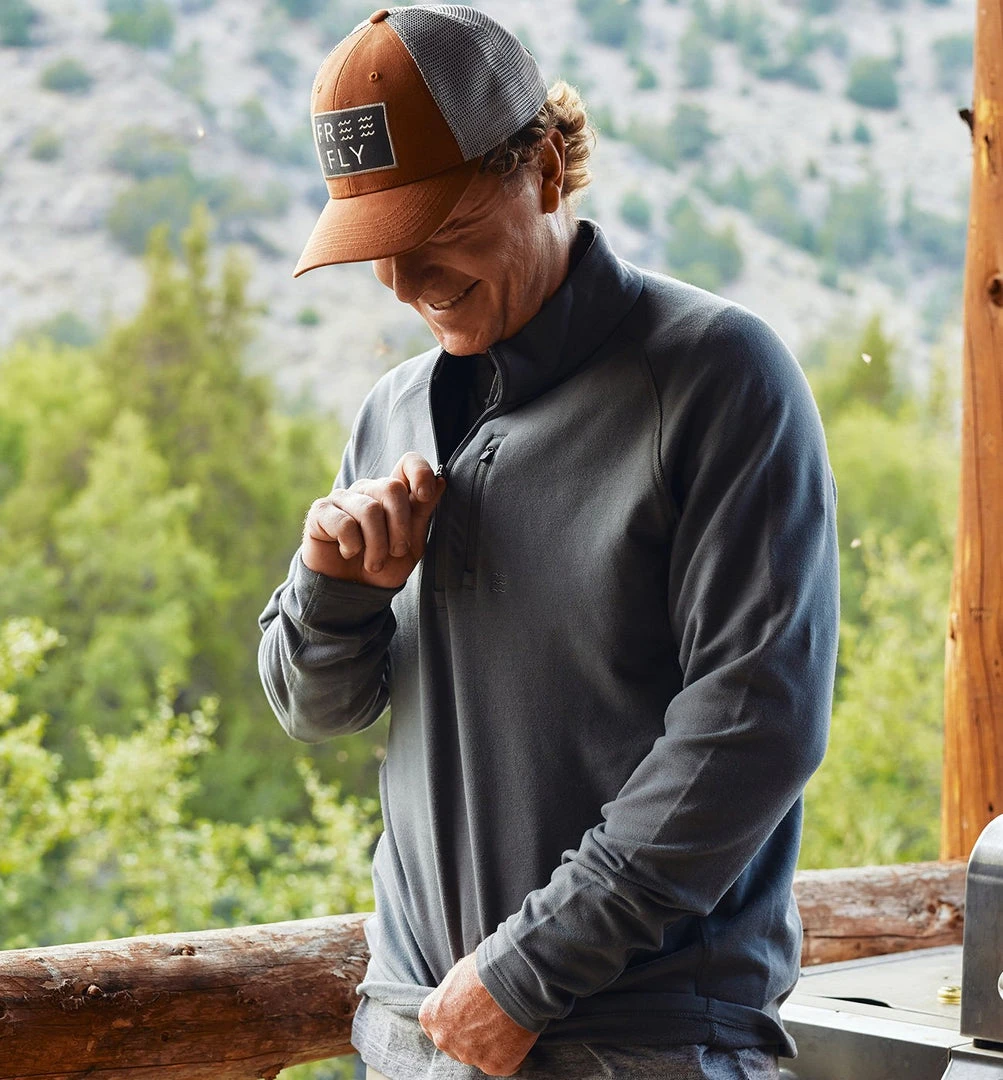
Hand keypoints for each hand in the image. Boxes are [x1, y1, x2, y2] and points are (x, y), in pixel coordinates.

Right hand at [302, 452, 445, 587]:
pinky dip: (352, 546)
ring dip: (376, 546)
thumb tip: (441, 481)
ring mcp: (343, 498)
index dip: (420, 473)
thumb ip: (422, 512)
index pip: (407, 463)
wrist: (352, 592)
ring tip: (373, 563)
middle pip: (392, 488)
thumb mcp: (412, 544)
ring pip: (370, 510)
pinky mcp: (320, 511)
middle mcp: (367, 490)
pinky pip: (344, 523)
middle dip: (400, 527)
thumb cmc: (383, 566)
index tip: (425, 496)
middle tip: (396, 552)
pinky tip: (347, 553)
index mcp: (392, 494)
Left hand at [418, 953, 539, 1075]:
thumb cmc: (485, 969)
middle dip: (469, 1033)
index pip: (435, 1027)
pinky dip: (511, 1051)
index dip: (452, 1020)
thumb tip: (458, 998)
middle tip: (489, 1016)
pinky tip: (517, 1031)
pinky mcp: (494, 1065)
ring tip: (506, 1019)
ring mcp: (468, 1055)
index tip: (466, 1014)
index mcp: (431, 1016)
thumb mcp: (457, 975)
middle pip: (455, 1043)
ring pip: (479, 1054)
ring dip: (491, 1043)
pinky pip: (503, 1063)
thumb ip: (451, 996)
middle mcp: (444, 1040)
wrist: (513, 977)